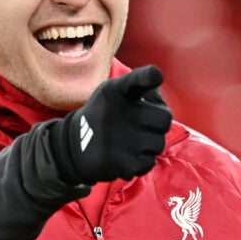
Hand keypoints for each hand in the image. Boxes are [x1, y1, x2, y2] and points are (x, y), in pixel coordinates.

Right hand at [53, 65, 172, 184]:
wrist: (75, 146)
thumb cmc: (107, 114)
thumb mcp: (117, 90)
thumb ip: (143, 85)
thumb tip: (161, 100)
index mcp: (116, 90)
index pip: (136, 80)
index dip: (148, 76)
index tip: (156, 75)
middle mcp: (116, 112)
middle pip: (165, 118)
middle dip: (158, 124)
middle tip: (142, 125)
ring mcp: (118, 140)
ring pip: (159, 143)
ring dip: (150, 144)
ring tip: (131, 141)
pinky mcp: (120, 163)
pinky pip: (149, 162)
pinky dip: (142, 161)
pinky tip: (126, 155)